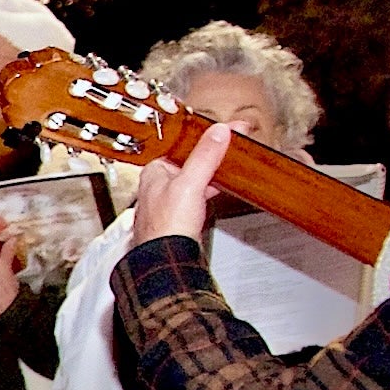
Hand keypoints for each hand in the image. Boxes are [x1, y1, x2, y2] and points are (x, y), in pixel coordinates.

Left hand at [130, 122, 232, 247]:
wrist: (168, 260)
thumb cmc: (167, 226)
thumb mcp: (190, 183)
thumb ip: (204, 156)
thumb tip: (218, 132)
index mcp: (155, 172)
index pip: (183, 144)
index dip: (206, 136)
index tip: (227, 129)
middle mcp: (159, 185)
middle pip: (189, 160)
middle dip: (211, 152)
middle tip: (233, 142)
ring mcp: (169, 201)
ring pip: (194, 178)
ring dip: (212, 170)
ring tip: (232, 162)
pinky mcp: (180, 216)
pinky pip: (198, 194)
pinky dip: (210, 188)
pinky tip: (220, 188)